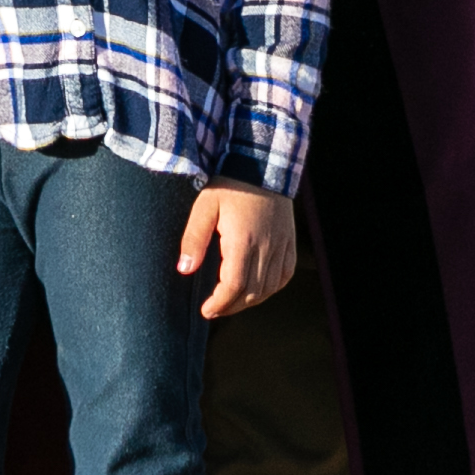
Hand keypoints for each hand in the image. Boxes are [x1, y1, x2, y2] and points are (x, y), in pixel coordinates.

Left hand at [178, 184, 300, 318]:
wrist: (261, 164)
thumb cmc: (230, 185)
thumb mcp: (204, 207)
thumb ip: (193, 239)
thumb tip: (184, 269)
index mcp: (242, 240)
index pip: (234, 286)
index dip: (220, 304)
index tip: (206, 311)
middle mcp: (265, 247)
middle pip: (252, 292)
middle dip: (231, 307)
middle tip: (214, 310)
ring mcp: (281, 245)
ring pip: (270, 287)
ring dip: (251, 301)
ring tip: (232, 302)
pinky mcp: (289, 241)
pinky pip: (285, 274)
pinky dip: (272, 288)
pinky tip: (258, 289)